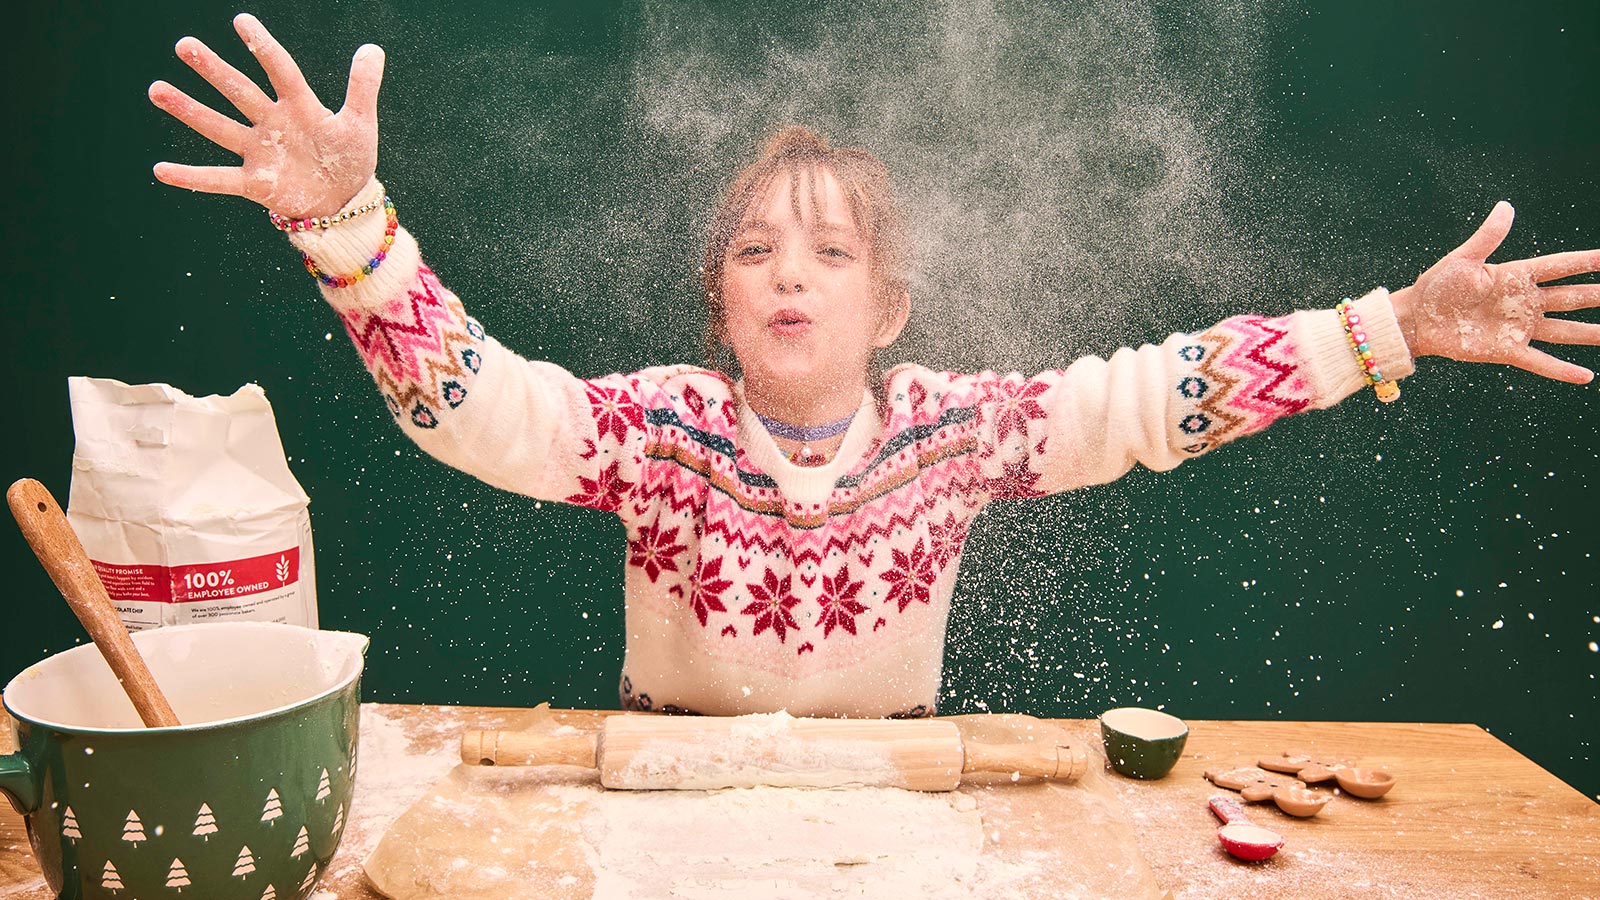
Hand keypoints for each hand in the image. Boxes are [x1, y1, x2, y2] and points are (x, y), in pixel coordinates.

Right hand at [148, 13, 383, 219]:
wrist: (344, 203)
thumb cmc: (350, 160)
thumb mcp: (361, 123)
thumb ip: (363, 86)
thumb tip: (373, 48)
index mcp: (300, 106)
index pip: (280, 70)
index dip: (263, 47)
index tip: (241, 21)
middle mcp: (272, 124)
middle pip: (239, 91)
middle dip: (212, 70)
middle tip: (184, 44)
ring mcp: (260, 152)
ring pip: (219, 128)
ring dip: (189, 111)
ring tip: (156, 89)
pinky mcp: (254, 184)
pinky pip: (218, 179)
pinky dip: (190, 177)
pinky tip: (160, 170)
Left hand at [1389, 201, 1599, 383]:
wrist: (1416, 320)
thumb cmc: (1437, 286)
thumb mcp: (1463, 259)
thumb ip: (1488, 237)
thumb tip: (1507, 206)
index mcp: (1517, 276)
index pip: (1562, 266)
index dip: (1589, 262)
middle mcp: (1524, 302)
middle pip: (1574, 297)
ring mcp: (1518, 327)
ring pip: (1566, 330)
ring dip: (1592, 333)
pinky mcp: (1506, 350)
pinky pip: (1540, 361)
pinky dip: (1561, 370)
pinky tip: (1585, 375)